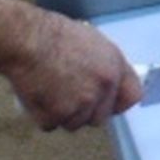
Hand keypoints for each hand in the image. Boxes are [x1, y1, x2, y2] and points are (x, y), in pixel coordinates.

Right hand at [5, 13, 140, 130]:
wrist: (27, 40)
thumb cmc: (53, 34)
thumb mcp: (92, 42)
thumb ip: (104, 65)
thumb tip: (106, 81)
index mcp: (113, 68)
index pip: (132, 96)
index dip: (117, 101)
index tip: (106, 103)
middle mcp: (102, 89)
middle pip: (99, 117)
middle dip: (84, 111)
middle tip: (67, 96)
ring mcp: (80, 105)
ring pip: (74, 124)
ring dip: (62, 114)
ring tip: (49, 91)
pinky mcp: (57, 116)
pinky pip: (51, 125)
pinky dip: (42, 115)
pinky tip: (37, 95)